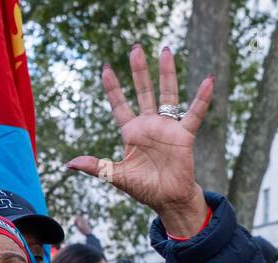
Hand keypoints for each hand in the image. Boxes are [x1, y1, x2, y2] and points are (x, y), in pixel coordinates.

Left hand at [66, 45, 212, 234]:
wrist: (167, 199)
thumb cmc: (143, 187)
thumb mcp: (115, 176)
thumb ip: (96, 166)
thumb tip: (69, 164)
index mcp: (131, 132)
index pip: (120, 105)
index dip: (113, 88)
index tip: (106, 69)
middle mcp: (149, 125)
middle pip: (143, 92)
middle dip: (139, 71)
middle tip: (135, 48)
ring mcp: (167, 127)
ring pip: (167, 94)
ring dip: (167, 73)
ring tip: (165, 51)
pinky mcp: (184, 134)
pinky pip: (195, 113)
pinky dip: (202, 98)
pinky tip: (208, 80)